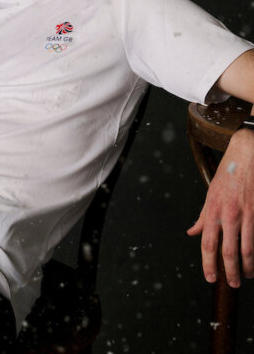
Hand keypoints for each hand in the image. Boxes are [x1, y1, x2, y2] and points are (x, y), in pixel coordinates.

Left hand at [187, 128, 253, 286]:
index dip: (208, 264)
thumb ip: (203, 216)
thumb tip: (192, 232)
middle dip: (230, 272)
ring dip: (247, 266)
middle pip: (227, 251)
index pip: (207, 243)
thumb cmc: (228, 174)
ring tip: (247, 275)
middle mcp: (228, 214)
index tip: (210, 278)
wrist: (248, 154)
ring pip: (247, 249)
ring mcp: (246, 214)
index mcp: (212, 210)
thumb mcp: (210, 194)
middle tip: (232, 284)